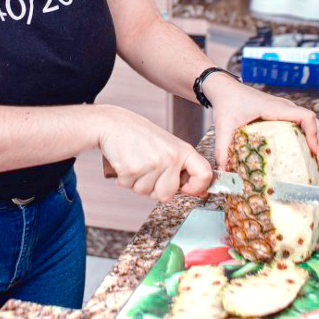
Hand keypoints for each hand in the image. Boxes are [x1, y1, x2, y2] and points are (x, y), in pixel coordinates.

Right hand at [97, 105, 212, 200]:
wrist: (113, 123)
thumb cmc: (140, 136)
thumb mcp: (168, 146)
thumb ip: (181, 167)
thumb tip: (201, 192)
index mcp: (183, 150)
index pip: (205, 175)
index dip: (197, 188)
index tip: (185, 189)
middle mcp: (171, 157)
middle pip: (167, 194)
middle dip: (154, 189)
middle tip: (147, 169)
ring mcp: (152, 163)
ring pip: (145, 193)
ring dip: (137, 183)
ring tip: (135, 162)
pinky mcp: (133, 168)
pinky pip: (129, 187)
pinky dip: (123, 180)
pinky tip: (124, 162)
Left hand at [204, 74, 318, 171]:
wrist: (224, 89)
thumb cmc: (226, 103)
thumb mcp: (223, 127)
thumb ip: (222, 149)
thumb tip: (224, 172)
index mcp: (274, 108)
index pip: (305, 116)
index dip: (313, 134)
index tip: (313, 152)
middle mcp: (284, 108)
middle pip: (314, 123)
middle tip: (317, 167)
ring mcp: (285, 110)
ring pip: (311, 124)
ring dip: (315, 142)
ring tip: (314, 164)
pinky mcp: (282, 115)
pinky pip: (302, 125)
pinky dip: (307, 138)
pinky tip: (302, 155)